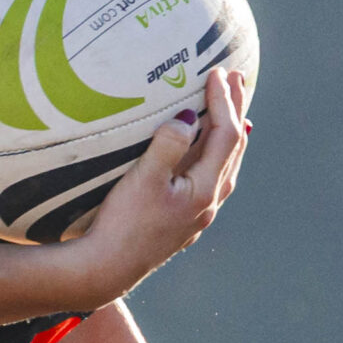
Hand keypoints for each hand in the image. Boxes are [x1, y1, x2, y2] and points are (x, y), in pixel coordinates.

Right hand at [61, 66, 249, 299]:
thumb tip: (189, 118)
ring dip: (230, 133)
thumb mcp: (143, 178)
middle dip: (235, 110)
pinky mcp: (184, 222)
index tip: (218, 72)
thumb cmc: (122, 224)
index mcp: (204, 189)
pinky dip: (216, 155)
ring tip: (231, 109)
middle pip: (233, 148)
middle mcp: (209, 202)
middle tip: (235, 77)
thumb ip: (168, 144)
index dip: (223, 101)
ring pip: (226, 166)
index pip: (225, 134)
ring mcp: (198, 214)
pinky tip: (207, 155)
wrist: (107, 269)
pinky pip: (212, 178)